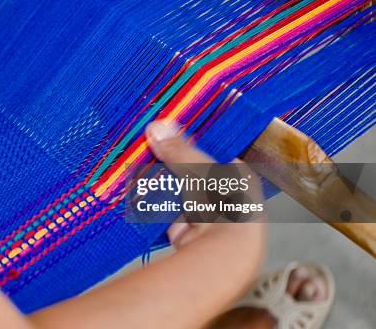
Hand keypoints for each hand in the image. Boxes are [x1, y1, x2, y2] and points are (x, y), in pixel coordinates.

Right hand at [145, 121, 264, 248]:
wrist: (222, 250)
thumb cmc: (224, 204)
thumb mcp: (201, 168)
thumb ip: (178, 149)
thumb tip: (156, 126)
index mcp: (237, 176)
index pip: (212, 153)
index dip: (191, 144)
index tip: (169, 133)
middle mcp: (222, 194)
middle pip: (190, 172)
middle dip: (169, 162)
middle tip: (148, 145)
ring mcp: (202, 212)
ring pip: (176, 190)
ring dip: (159, 181)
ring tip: (139, 162)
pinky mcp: (184, 227)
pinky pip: (166, 209)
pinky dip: (154, 201)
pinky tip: (139, 186)